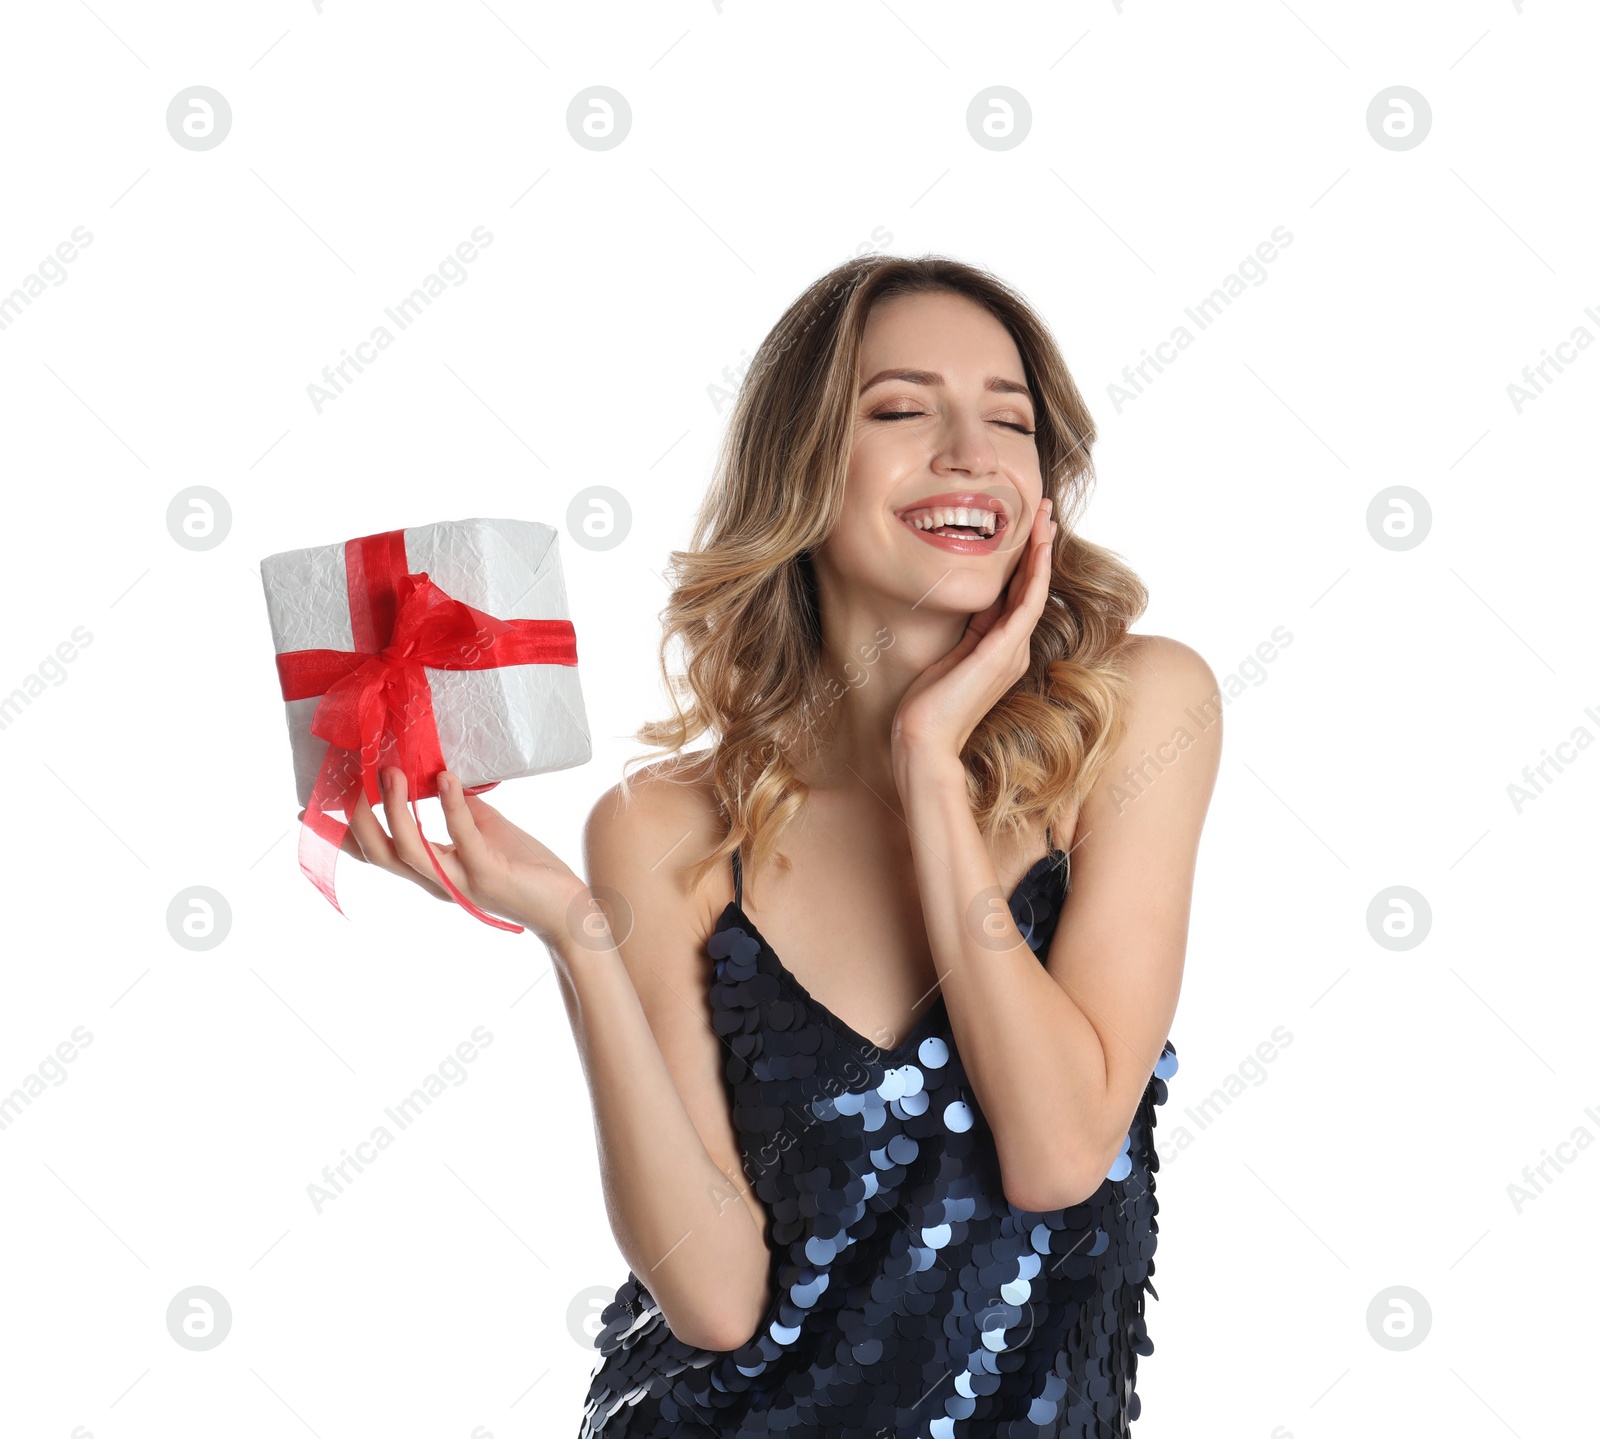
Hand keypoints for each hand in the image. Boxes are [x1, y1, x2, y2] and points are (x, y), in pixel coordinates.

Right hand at [305, 766, 590, 945]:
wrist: (568, 906)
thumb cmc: (526, 866)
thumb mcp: (483, 828)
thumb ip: (456, 807)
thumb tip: (436, 770)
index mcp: (430, 871)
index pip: (374, 854)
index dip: (340, 834)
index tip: (308, 808)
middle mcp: (436, 881)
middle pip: (379, 855)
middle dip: (358, 818)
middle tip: (350, 777)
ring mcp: (460, 882)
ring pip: (410, 852)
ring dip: (396, 810)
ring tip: (393, 771)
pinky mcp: (489, 876)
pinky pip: (463, 839)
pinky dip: (451, 807)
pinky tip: (447, 779)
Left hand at [890, 496, 1056, 780]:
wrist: (923, 740)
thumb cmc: (925, 706)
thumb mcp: (945, 657)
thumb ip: (961, 633)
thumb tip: (959, 603)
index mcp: (999, 650)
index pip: (1016, 595)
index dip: (1023, 560)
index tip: (1025, 528)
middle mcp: (1013, 649)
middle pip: (1031, 587)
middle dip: (1038, 546)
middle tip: (1043, 509)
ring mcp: (1012, 651)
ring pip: (1035, 590)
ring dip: (1042, 550)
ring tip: (1045, 516)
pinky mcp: (1003, 653)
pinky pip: (1028, 604)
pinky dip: (1036, 574)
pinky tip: (1039, 547)